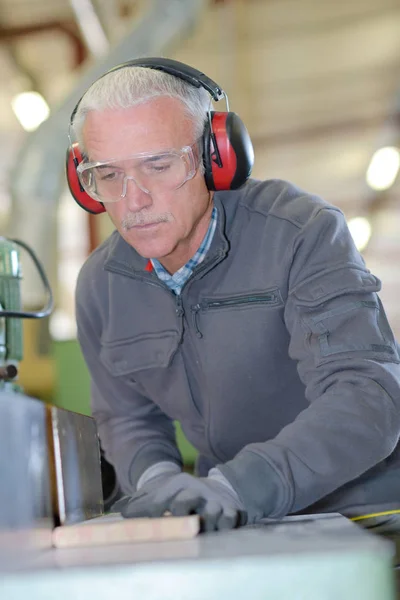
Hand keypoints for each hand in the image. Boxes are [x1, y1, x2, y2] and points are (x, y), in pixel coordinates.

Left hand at [119, 472, 246, 530]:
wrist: (218, 488)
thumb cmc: (183, 496)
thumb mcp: (163, 492)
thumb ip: (142, 502)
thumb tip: (120, 509)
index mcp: (177, 484)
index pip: (158, 500)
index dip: (148, 514)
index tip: (144, 524)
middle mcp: (196, 490)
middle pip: (181, 503)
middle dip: (175, 515)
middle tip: (173, 524)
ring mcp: (214, 501)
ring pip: (208, 514)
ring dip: (202, 525)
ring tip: (197, 531)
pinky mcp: (231, 510)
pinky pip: (229, 521)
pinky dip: (223, 527)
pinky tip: (216, 531)